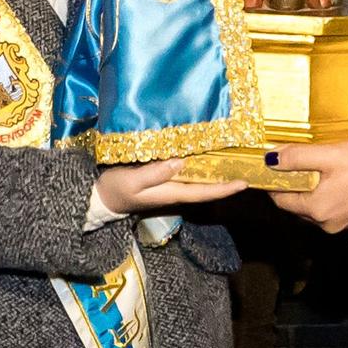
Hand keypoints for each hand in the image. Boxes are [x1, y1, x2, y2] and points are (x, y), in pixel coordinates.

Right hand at [96, 159, 247, 214]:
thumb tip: (181, 162)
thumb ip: (155, 172)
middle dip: (226, 177)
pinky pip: (188, 170)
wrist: (100, 197)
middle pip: (207, 185)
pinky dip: (199, 162)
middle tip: (246, 163)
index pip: (204, 192)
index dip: (225, 188)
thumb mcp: (132, 181)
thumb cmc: (115, 190)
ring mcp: (170, 184)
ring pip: (199, 177)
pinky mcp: (163, 177)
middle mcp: (176, 189)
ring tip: (233, 154)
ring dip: (215, 169)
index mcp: (172, 192)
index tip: (244, 182)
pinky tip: (205, 151)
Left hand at [270, 136, 347, 232]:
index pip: (281, 200)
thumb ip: (297, 157)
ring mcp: (343, 223)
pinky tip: (333, 174)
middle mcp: (327, 223)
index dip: (274, 181)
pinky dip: (326, 192)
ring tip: (313, 163)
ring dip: (310, 187)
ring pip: (314, 205)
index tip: (272, 163)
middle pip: (297, 205)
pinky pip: (331, 206)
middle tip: (293, 159)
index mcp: (317, 210)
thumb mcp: (330, 154)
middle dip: (292, 184)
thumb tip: (269, 159)